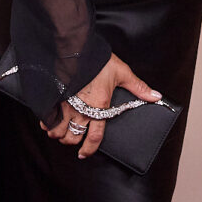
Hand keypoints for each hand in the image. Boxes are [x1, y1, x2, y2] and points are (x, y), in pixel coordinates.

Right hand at [42, 54, 160, 159]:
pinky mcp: (53, 98)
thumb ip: (138, 87)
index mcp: (99, 106)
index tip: (85, 154)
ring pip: (57, 132)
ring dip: (59, 134)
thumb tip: (156, 97)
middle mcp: (81, 110)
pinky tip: (51, 120)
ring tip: (62, 131)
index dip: (89, 149)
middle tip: (75, 138)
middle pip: (72, 138)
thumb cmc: (99, 61)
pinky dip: (47, 123)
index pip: (94, 137)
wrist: (76, 47)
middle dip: (72, 142)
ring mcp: (65, 105)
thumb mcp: (122, 72)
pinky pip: (46, 119)